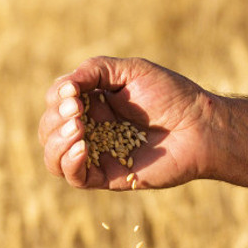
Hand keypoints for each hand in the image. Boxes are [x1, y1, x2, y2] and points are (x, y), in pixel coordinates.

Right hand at [38, 56, 217, 189]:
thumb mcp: (130, 70)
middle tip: (76, 110)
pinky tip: (82, 146)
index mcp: (93, 102)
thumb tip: (63, 88)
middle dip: (55, 119)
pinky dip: (69, 162)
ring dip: (56, 141)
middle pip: (48, 129)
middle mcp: (90, 128)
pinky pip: (74, 177)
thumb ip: (94, 70)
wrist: (198, 126)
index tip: (74, 91)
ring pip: (52, 156)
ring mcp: (97, 153)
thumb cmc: (170, 94)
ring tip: (78, 128)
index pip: (55, 101)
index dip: (57, 96)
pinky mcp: (106, 176)